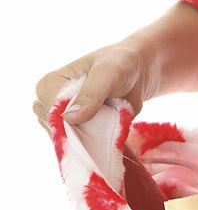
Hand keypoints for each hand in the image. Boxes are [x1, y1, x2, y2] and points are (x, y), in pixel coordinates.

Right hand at [33, 42, 151, 136]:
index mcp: (47, 86)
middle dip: (86, 131)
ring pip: (72, 143)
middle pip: (59, 133)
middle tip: (110, 115)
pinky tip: (113, 130)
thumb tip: (69, 118)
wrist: (138, 70)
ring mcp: (63, 121)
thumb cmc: (121, 63)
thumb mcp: (109, 72)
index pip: (52, 116)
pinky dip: (100, 143)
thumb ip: (91, 93)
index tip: (101, 114)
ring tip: (112, 118)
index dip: (74, 122)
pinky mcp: (78, 131)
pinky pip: (84, 147)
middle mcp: (49, 105)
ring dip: (95, 137)